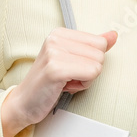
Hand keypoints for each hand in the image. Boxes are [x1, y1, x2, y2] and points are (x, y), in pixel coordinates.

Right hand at [1, 28, 117, 136]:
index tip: (71, 68)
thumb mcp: (71, 60)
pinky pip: (91, 74)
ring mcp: (54, 52)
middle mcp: (55, 38)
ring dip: (85, 79)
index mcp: (59, 33)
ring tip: (65, 82)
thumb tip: (113, 35)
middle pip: (100, 53)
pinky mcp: (55, 69)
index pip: (100, 42)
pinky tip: (65, 86)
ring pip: (97, 65)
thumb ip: (92, 46)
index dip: (91, 60)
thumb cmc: (48, 83)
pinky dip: (82, 85)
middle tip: (68, 77)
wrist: (24, 103)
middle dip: (89, 70)